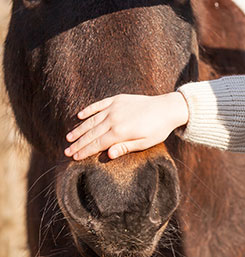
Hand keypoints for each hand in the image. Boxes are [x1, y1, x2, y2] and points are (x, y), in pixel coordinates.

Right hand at [64, 92, 188, 160]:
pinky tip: (79, 115)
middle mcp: (114, 119)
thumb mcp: (145, 143)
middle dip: (78, 143)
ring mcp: (114, 107)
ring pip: (92, 120)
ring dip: (79, 129)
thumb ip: (125, 148)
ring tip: (69, 137)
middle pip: (91, 133)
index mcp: (120, 132)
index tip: (74, 157)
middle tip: (66, 151)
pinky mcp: (117, 99)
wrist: (167, 108)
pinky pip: (99, 105)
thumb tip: (108, 155)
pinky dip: (89, 110)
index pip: (97, 144)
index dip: (85, 151)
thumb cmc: (158, 129)